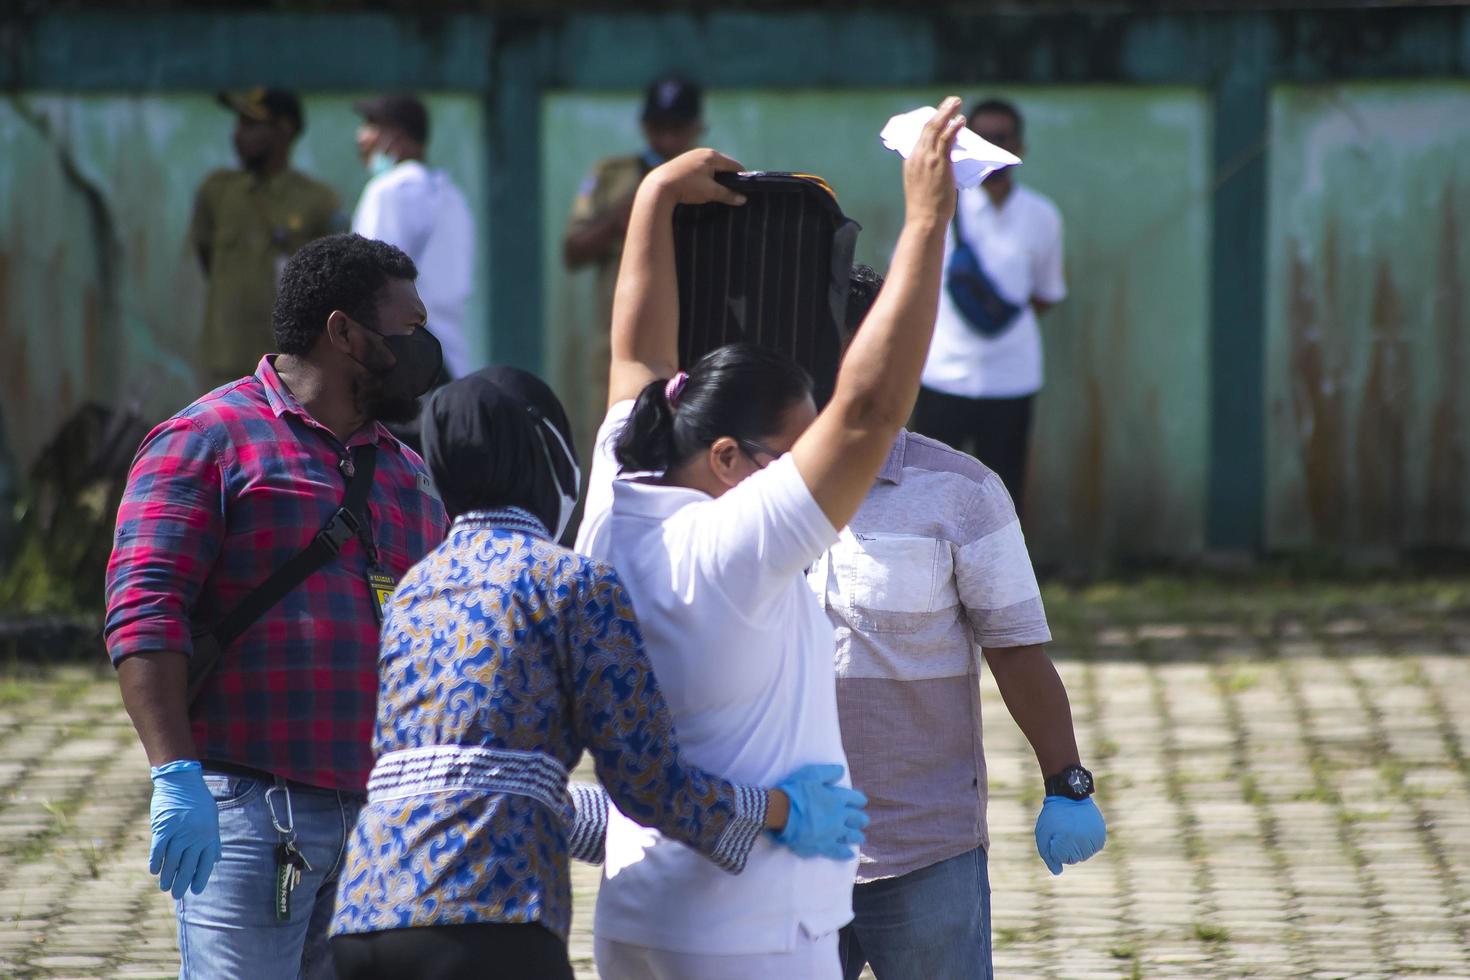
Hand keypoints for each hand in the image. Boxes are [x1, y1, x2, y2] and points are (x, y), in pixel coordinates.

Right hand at [149, 760, 220, 898]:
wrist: (181, 780)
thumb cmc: (198, 800)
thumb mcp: (212, 818)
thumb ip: (213, 840)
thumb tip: (216, 860)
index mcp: (209, 835)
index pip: (206, 864)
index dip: (200, 879)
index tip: (195, 891)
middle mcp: (196, 836)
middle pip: (188, 866)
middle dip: (182, 883)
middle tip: (176, 895)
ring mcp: (179, 832)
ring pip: (172, 862)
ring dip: (168, 877)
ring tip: (165, 887)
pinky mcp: (163, 828)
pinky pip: (158, 850)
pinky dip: (156, 862)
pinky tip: (154, 871)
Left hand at [646, 149, 747, 206]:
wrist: (658, 187)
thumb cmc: (687, 187)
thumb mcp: (710, 192)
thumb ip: (728, 195)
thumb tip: (743, 199)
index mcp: (712, 156)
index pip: (734, 165)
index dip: (741, 177)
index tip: (745, 189)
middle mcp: (703, 152)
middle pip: (723, 164)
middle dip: (729, 177)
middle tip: (733, 191)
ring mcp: (691, 155)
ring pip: (711, 166)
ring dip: (717, 177)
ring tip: (719, 191)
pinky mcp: (682, 162)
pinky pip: (701, 168)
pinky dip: (706, 176)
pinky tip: (704, 186)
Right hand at [771, 763, 868, 859]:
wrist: (780, 812)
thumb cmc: (795, 791)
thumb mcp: (811, 774)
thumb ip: (828, 772)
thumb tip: (841, 770)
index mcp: (837, 798)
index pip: (855, 799)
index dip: (859, 800)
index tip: (861, 802)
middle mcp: (839, 816)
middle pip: (856, 819)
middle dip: (861, 819)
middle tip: (863, 821)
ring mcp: (833, 833)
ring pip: (851, 836)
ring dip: (857, 836)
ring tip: (860, 838)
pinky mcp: (823, 846)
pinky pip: (838, 852)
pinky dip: (846, 853)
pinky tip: (850, 854)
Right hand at [903, 96, 965, 223]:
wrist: (925, 220)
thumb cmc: (926, 207)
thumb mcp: (923, 184)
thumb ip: (931, 169)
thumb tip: (947, 161)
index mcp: (910, 161)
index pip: (920, 136)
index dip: (931, 123)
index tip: (941, 115)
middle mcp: (916, 156)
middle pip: (927, 127)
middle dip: (940, 111)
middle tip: (951, 101)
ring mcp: (927, 158)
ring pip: (936, 128)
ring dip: (947, 112)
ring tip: (957, 102)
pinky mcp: (938, 162)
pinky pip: (946, 139)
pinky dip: (953, 127)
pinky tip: (960, 120)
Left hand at [1034, 795, 1105, 874]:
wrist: (1069, 795)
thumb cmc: (1052, 816)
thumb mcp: (1043, 834)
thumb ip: (1048, 855)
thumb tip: (1058, 872)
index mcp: (1068, 840)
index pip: (1065, 859)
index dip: (1058, 849)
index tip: (1055, 836)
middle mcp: (1083, 840)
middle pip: (1077, 858)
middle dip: (1069, 849)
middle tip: (1065, 831)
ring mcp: (1094, 836)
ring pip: (1087, 853)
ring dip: (1080, 846)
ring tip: (1073, 831)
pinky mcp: (1101, 833)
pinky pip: (1095, 847)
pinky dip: (1088, 842)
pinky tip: (1082, 831)